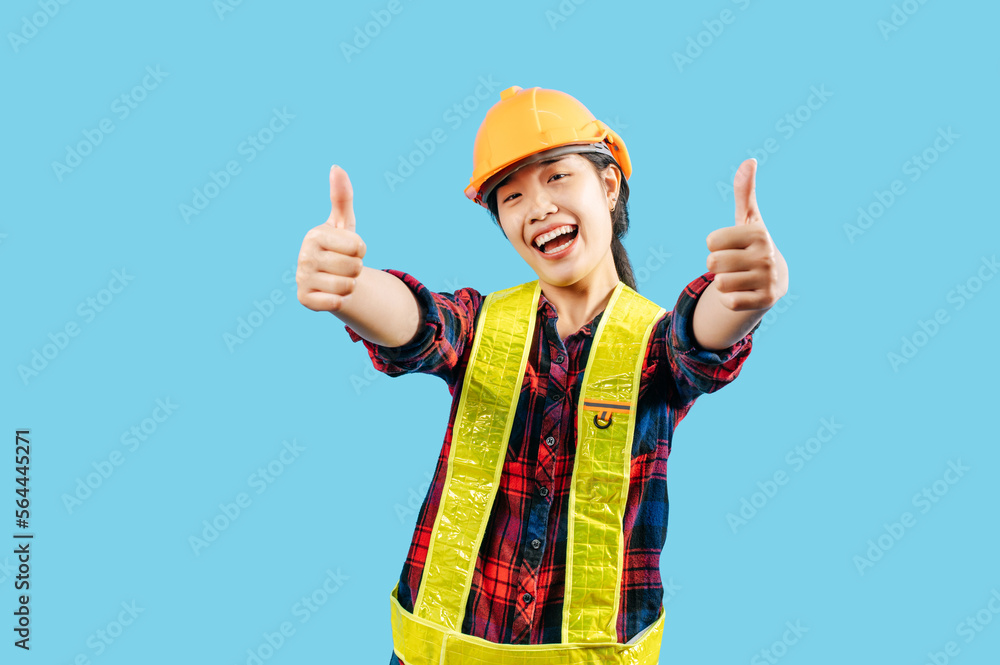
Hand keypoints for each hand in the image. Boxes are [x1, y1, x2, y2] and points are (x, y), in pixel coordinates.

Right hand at [296, 165, 366, 312]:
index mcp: (314, 235)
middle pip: (354, 267)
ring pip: (347, 286)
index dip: (361, 250)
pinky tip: (331, 293)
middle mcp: (304, 256)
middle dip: (356, 269)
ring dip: (350, 285)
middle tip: (344, 266)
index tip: (348, 249)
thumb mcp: (344, 223)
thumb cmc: (339, 247)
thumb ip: (342, 197)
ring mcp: (301, 278)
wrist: (330, 278)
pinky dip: (340, 300)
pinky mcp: (304, 299)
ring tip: (339, 278)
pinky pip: (336, 303)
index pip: (358, 246)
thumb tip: (336, 167)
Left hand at [705, 158, 788, 310]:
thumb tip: (749, 160)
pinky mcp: (765, 301)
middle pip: (712, 262)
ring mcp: (768, 280)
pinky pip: (728, 301)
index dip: (715, 245)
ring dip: (723, 283)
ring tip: (739, 277)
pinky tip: (743, 292)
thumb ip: (745, 192)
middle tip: (733, 264)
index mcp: (758, 234)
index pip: (711, 242)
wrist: (774, 280)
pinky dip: (730, 299)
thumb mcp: (748, 220)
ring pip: (719, 283)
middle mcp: (767, 256)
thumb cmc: (752, 245)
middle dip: (717, 265)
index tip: (731, 246)